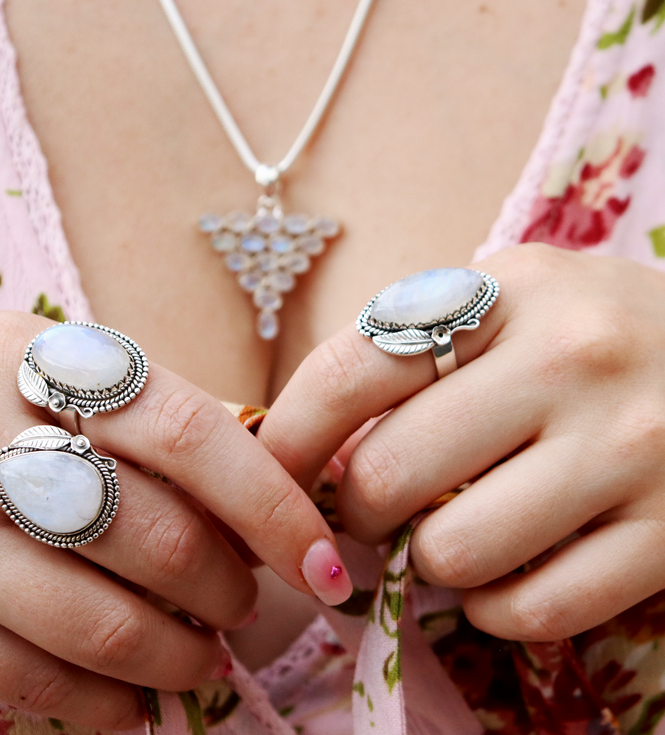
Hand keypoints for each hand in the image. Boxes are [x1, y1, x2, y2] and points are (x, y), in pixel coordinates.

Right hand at [0, 312, 348, 729]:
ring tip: (204, 655)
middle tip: (246, 601)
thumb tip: (254, 457)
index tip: (324, 561)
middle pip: (155, 539)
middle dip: (229, 589)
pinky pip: (26, 681)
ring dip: (179, 656)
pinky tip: (137, 701)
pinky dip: (105, 705)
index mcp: (38, 362)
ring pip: (99, 626)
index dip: (271, 505)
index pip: (189, 435)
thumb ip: (143, 403)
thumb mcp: (40, 355)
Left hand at [259, 243, 664, 642]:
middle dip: (355, 510)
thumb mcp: (507, 297)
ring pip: (453, 551)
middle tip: (368, 508)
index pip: (352, 369)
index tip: (272, 473)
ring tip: (444, 532)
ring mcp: (627, 449)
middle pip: (389, 472)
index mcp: (507, 292)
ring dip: (425, 560)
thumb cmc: (589, 329)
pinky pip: (535, 608)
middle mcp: (569, 360)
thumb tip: (311, 439)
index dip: (290, 436)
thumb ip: (414, 345)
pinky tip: (498, 574)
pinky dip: (492, 606)